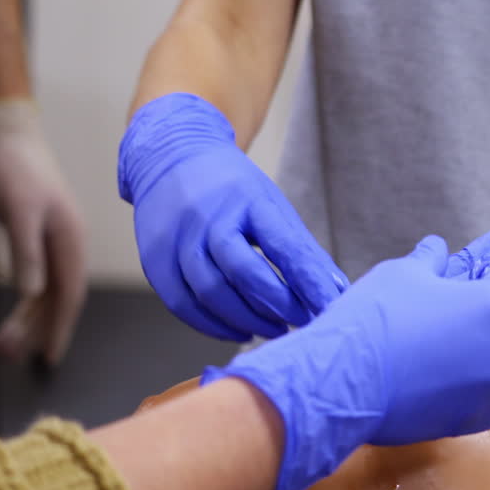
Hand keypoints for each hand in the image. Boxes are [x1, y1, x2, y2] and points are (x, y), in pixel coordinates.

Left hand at [0, 99, 86, 366]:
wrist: (6, 131)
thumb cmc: (13, 168)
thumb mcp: (19, 212)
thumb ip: (27, 254)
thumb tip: (32, 296)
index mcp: (71, 241)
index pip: (68, 296)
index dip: (59, 329)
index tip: (48, 359)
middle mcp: (67, 245)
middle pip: (56, 298)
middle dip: (35, 329)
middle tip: (6, 356)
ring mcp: (52, 241)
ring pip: (44, 290)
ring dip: (26, 317)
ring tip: (3, 343)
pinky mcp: (35, 236)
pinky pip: (35, 277)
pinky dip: (25, 299)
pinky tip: (14, 313)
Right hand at [119, 93, 347, 341]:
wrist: (169, 158)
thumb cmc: (231, 190)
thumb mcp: (269, 205)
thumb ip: (301, 250)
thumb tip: (335, 293)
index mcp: (247, 198)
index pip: (284, 246)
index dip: (309, 283)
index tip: (328, 308)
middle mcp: (207, 216)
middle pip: (244, 272)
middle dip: (278, 305)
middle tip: (302, 322)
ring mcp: (176, 238)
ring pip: (211, 293)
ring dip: (248, 321)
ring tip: (275, 330)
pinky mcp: (154, 260)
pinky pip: (183, 306)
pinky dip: (214, 326)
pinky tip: (239, 332)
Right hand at [202, 236, 489, 489]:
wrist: (344, 382)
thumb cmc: (374, 319)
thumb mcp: (401, 272)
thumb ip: (430, 259)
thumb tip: (437, 248)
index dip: (485, 281)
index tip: (463, 286)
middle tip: (455, 319)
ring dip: (489, 356)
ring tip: (447, 351)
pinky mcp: (475, 422)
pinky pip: (488, 402)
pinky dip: (473, 392)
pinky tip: (442, 383)